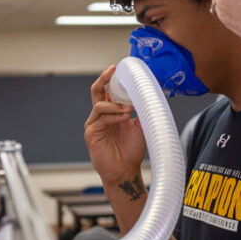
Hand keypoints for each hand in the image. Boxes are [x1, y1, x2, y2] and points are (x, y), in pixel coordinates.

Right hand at [84, 65, 146, 184]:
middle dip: (104, 80)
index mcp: (110, 112)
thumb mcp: (140, 126)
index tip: (117, 68)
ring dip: (115, 105)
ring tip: (129, 109)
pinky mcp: (91, 134)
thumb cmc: (131, 150)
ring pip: (100, 105)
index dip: (110, 79)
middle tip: (112, 71)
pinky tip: (124, 118)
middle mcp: (100, 116)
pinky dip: (114, 117)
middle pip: (96, 92)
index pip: (107, 90)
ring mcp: (94, 124)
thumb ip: (140, 111)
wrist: (126, 170)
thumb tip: (149, 95)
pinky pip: (101, 119)